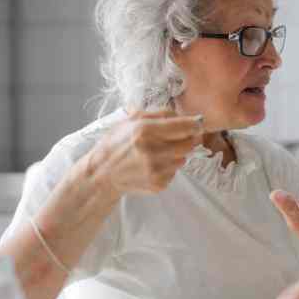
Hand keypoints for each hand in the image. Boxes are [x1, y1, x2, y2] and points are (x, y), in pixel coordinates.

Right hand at [86, 109, 202, 196]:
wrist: (102, 173)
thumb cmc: (117, 143)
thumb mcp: (132, 120)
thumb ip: (161, 114)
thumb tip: (187, 117)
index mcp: (144, 131)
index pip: (185, 126)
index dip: (195, 124)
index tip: (196, 124)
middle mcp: (152, 151)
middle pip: (189, 143)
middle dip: (188, 139)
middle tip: (178, 137)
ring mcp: (156, 170)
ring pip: (184, 158)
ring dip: (177, 154)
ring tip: (159, 152)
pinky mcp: (158, 183)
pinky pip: (175, 172)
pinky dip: (169, 167)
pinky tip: (153, 164)